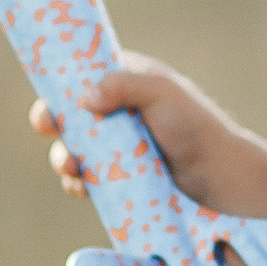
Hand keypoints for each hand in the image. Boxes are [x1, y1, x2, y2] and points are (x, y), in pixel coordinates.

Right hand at [28, 51, 224, 200]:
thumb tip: (83, 98)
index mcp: (128, 81)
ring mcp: (119, 144)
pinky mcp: (121, 175)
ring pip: (76, 149)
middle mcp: (119, 111)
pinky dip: (79, 183)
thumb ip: (124, 86)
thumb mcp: (161, 93)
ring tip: (71, 168)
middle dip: (55, 126)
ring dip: (64, 158)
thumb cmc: (195, 125)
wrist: (219, 175)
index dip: (59, 90)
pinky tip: (81, 188)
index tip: (47, 107)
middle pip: (71, 115)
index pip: (83, 77)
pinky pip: (89, 178)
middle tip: (50, 133)